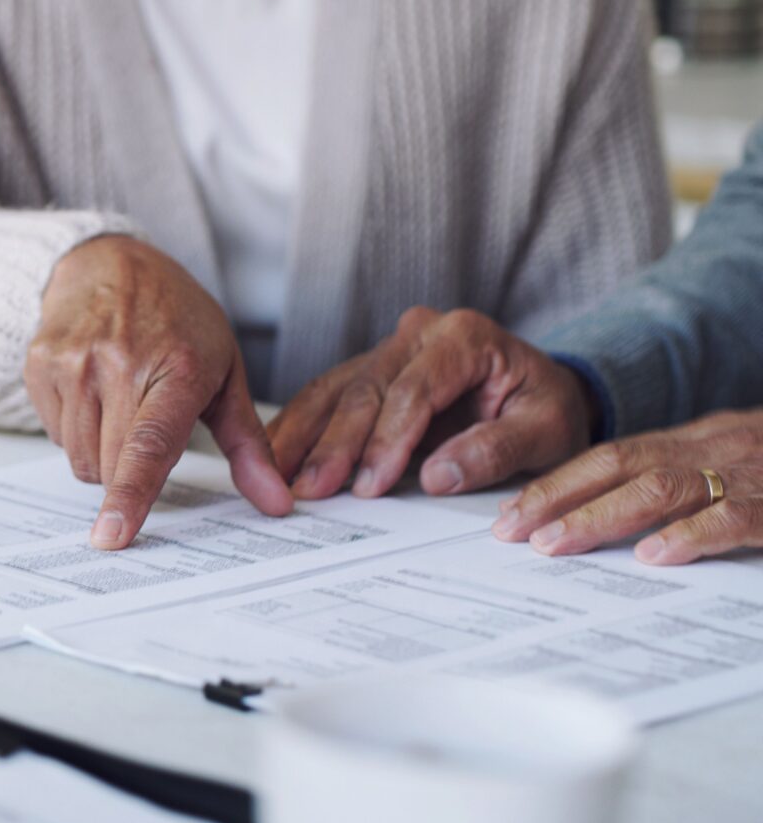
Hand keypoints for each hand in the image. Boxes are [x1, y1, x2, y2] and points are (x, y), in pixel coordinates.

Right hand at [26, 236, 290, 548]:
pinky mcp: (40, 364)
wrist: (111, 263)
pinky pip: (53, 434)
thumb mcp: (226, 373)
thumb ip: (249, 446)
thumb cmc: (177, 321)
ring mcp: (73, 362)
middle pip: (109, 465)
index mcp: (175, 369)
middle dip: (128, 471)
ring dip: (100, 453)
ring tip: (118, 406)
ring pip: (78, 457)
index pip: (147, 445)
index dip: (130, 494)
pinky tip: (91, 392)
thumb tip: (277, 504)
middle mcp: (118, 364)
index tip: (112, 535)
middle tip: (146, 425)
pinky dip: (74, 430)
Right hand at [269, 307, 593, 499]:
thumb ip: (495, 449)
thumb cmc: (547, 409)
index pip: (413, 391)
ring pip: (335, 390)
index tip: (370, 485)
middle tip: (310, 489)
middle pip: (365, 389)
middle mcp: (419, 333)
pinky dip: (300, 428)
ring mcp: (390, 348)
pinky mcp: (370, 369)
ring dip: (303, 436)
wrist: (543, 392)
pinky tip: (276, 455)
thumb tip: (437, 476)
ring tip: (277, 476)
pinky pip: (326, 396)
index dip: (387, 440)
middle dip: (335, 444)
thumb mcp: (546, 431)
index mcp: (464, 336)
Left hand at [492, 410, 762, 563]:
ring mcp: (748, 474)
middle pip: (619, 464)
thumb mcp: (740, 468)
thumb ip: (688, 486)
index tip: (511, 512)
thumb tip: (624, 524)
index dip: (558, 483)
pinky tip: (651, 555)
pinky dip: (689, 534)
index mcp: (699, 442)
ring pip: (661, 486)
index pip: (613, 457)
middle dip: (557, 495)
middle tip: (509, 529)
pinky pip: (732, 515)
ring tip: (553, 543)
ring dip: (600, 514)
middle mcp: (715, 450)